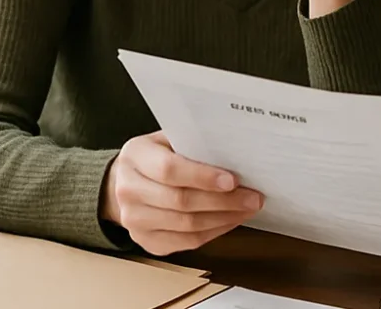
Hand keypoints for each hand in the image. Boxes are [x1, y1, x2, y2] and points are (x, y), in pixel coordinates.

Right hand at [102, 131, 262, 255]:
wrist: (127, 179)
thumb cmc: (158, 154)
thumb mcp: (169, 138)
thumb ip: (194, 142)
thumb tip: (237, 151)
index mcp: (135, 156)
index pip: (169, 170)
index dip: (203, 177)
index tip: (233, 180)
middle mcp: (128, 189)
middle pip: (180, 201)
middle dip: (223, 201)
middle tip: (253, 197)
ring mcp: (134, 219)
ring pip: (186, 225)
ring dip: (223, 218)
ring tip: (247, 208)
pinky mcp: (145, 240)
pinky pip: (185, 242)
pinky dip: (213, 232)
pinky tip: (231, 220)